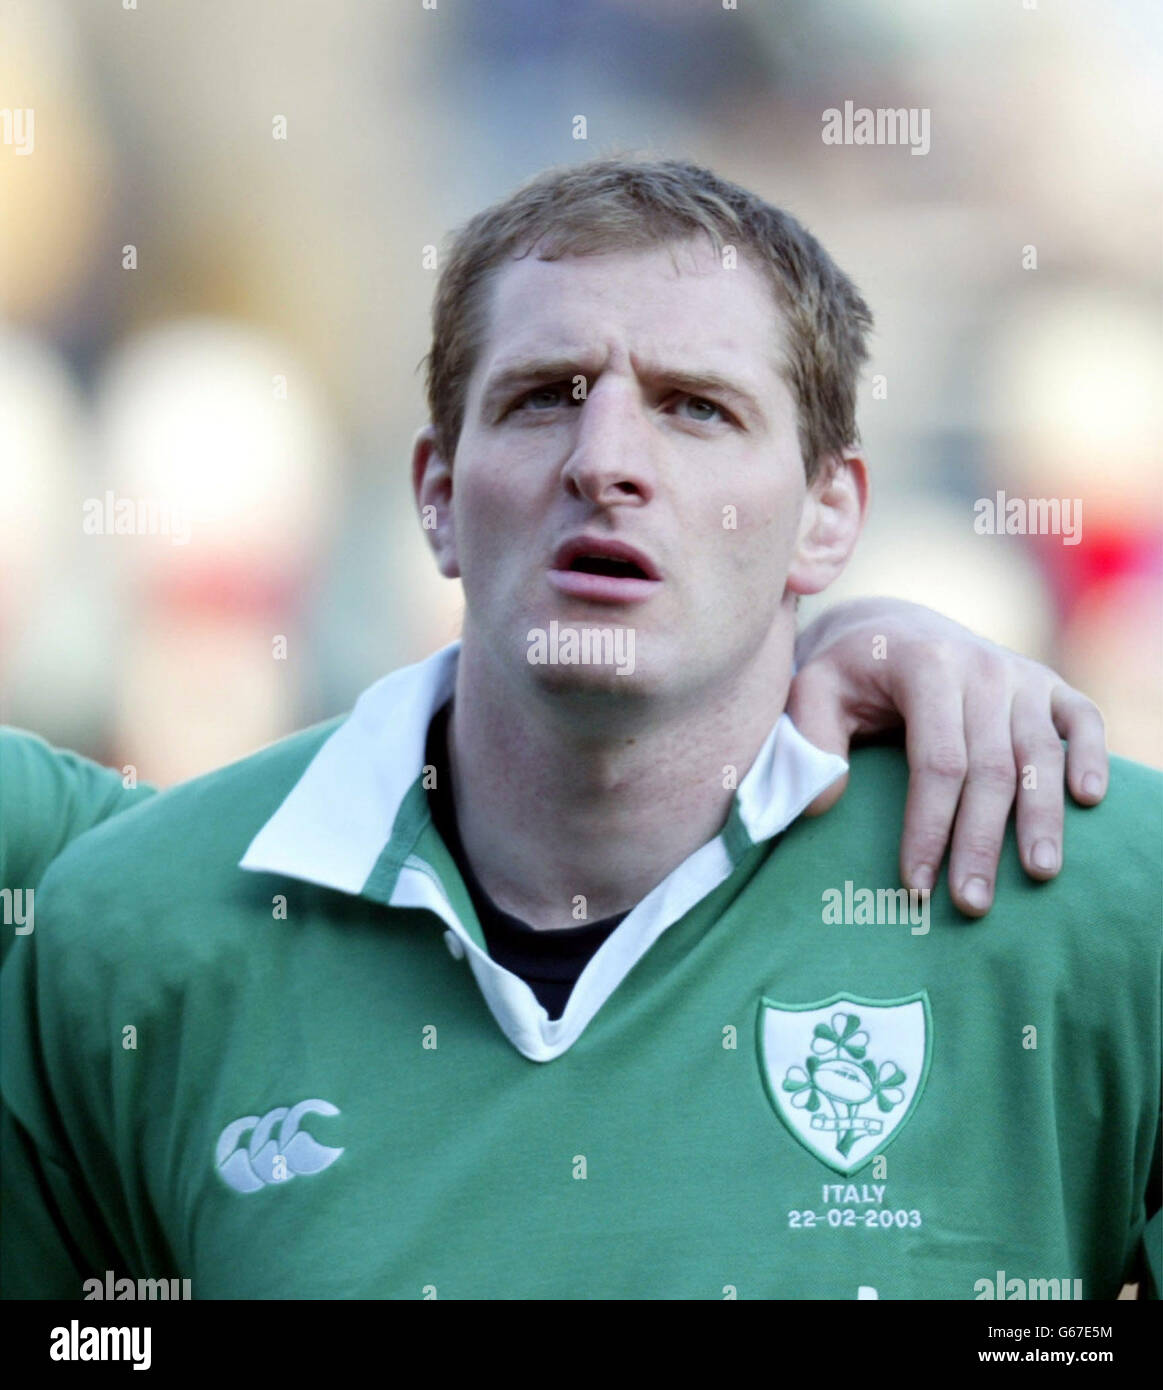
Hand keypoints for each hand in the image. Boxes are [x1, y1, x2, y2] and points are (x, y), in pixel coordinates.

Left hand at [788, 598, 1107, 916]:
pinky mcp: (1047, 684)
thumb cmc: (848, 674)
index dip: (930, 826)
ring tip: (1039, 874)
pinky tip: (1088, 801)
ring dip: (1042, 818)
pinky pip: (1081, 719)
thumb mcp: (812, 690)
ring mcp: (1018, 674)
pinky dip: (1090, 756)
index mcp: (923, 666)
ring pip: (1039, 753)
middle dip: (981, 841)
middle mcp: (980, 666)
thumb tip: (822, 805)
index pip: (936, 761)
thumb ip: (809, 739)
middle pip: (991, 767)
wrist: (891, 629)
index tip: (917, 883)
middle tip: (972, 903)